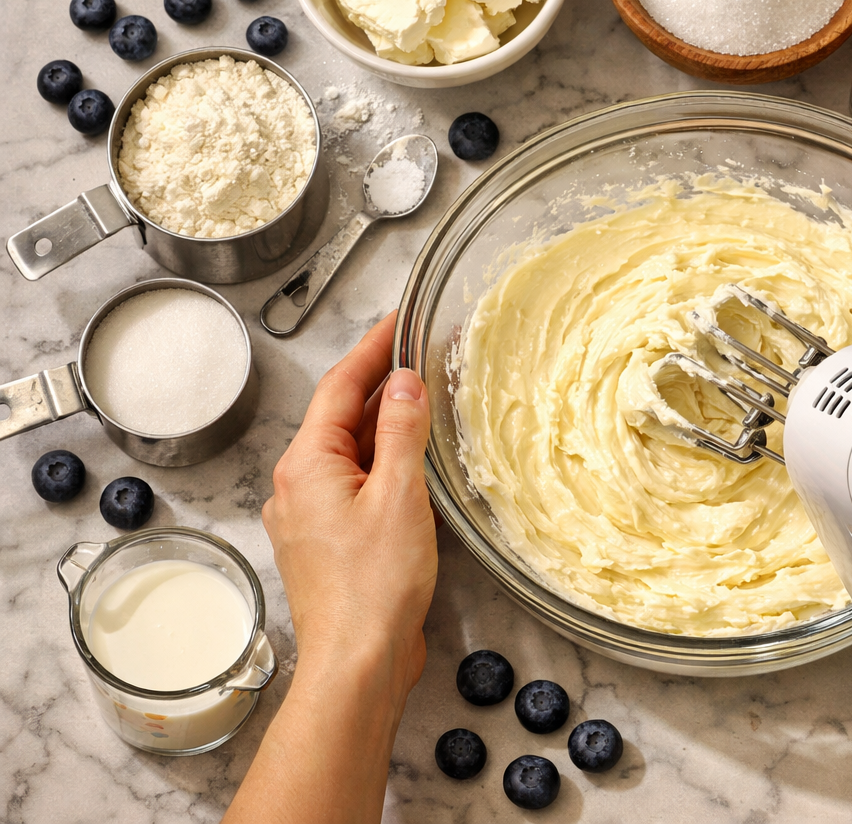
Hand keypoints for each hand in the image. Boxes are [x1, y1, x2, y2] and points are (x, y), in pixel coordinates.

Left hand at [263, 310, 436, 693]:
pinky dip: (382, 462)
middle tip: (422, 352)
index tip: (399, 319)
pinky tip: (412, 464)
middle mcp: (298, 486)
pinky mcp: (328, 542)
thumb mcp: (399, 495)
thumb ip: (400, 432)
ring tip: (425, 399)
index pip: (339, 386)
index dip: (372, 348)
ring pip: (348, 451)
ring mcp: (309, 516)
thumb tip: (404, 382)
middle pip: (340, 416)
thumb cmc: (374, 587)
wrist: (358, 662)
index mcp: (306, 466)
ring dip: (384, 424)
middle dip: (381, 383)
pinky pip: (354, 484)